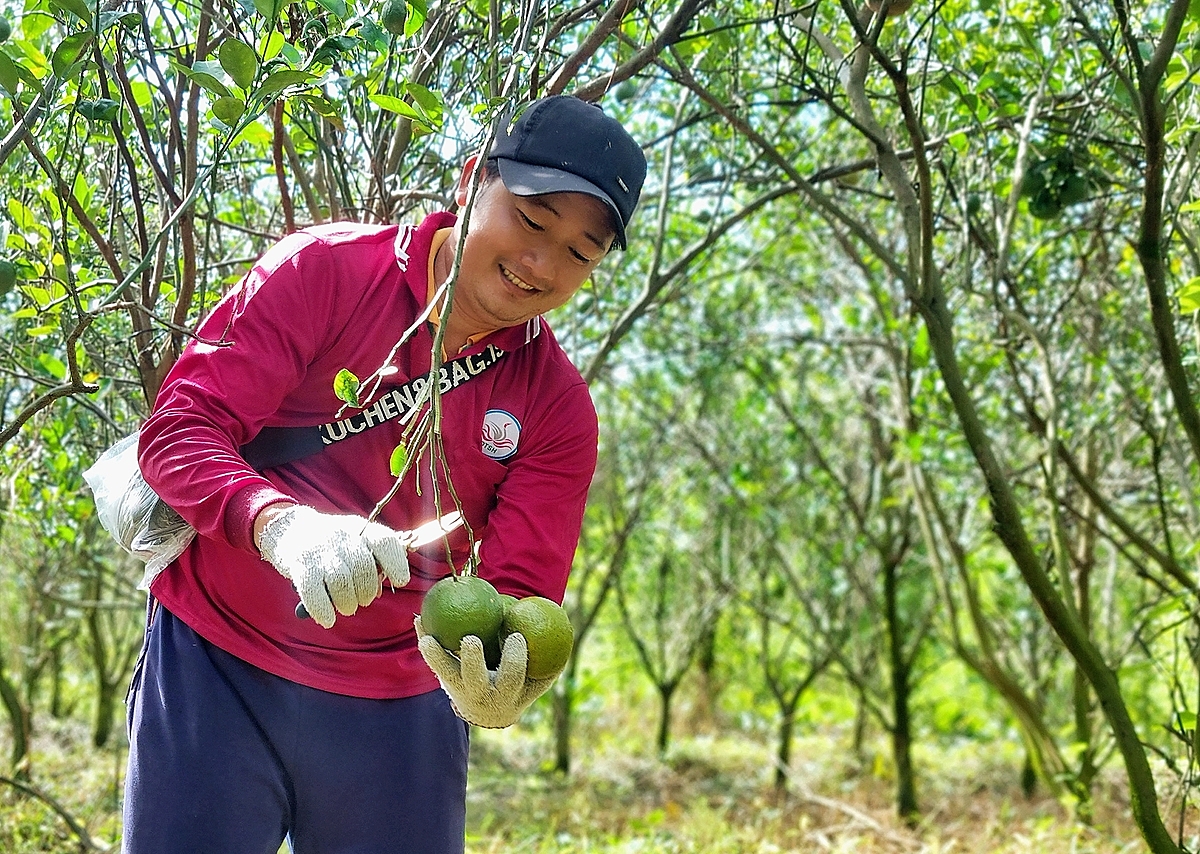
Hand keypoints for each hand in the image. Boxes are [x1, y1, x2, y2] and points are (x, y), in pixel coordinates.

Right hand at [257, 505, 409, 627]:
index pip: (384, 542)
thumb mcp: (355, 541)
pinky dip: (323, 610)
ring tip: (347, 607)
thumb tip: (384, 587)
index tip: (400, 581)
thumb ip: (373, 561)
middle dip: (367, 591)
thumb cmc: (332, 543)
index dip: (396, 563)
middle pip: (364, 568)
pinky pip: (314, 592)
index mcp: (361, 529)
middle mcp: (342, 537)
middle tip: (363, 600)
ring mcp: (319, 551)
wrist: (288, 529)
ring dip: (347, 603)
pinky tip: (327, 619)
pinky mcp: (299, 566)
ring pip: (341, 582)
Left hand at [414, 616, 558, 727]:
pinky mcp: (444, 680)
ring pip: (445, 673)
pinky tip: (419, 618)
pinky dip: (425, 639)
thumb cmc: (519, 688)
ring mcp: (459, 689)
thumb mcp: (538, 682)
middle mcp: (479, 694)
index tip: (515, 635)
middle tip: (470, 639)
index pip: (511, 677)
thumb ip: (551, 663)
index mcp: (506, 694)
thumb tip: (567, 631)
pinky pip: (432, 660)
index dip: (514, 658)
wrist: (488, 713)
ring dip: (435, 655)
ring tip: (427, 638)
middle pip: (473, 679)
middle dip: (471, 661)